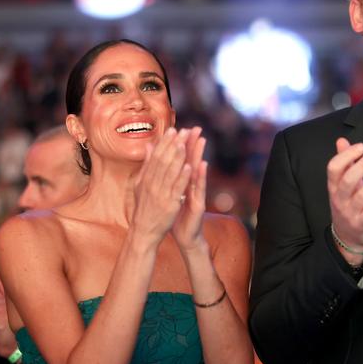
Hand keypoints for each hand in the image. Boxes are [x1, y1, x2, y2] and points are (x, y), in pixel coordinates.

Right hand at [131, 127, 192, 245]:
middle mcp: (151, 184)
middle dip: (173, 145)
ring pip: (170, 172)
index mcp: (145, 179)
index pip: (156, 157)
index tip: (172, 129)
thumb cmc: (144, 208)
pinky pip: (177, 188)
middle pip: (163, 161)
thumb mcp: (140, 185)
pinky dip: (182, 176)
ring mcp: (160, 194)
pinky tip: (189, 166)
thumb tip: (149, 147)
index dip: (165, 143)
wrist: (144, 232)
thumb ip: (146, 166)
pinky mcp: (169, 204)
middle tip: (182, 131)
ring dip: (178, 156)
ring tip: (185, 143)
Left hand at [170, 126, 207, 252]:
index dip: (182, 145)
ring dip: (199, 155)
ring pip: (197, 172)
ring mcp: (196, 194)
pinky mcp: (199, 203)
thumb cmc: (177, 214)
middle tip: (196, 128)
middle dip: (193, 145)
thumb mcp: (170, 194)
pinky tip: (200, 164)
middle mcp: (191, 186)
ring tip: (201, 140)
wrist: (185, 236)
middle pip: (191, 162)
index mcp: (182, 183)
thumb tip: (161, 165)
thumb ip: (167, 178)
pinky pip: (198, 188)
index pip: (182, 161)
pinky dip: (199, 176)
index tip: (181, 128)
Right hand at [327, 138, 362, 263]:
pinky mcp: (362, 224)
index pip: (333, 168)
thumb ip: (344, 162)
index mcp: (333, 187)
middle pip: (348, 180)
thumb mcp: (342, 184)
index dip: (346, 156)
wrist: (347, 236)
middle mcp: (339, 199)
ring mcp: (350, 212)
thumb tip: (341, 140)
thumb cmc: (347, 204)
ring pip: (362, 195)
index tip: (361, 146)